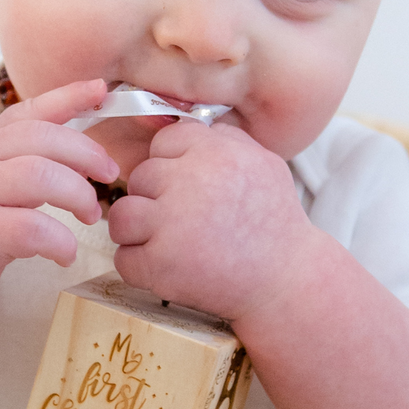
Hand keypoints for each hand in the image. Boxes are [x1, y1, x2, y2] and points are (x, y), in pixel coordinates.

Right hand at [0, 78, 119, 305]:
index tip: (102, 90)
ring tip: (90, 216)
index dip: (68, 97)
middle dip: (86, 154)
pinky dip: (59, 240)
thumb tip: (71, 147)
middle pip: (43, 139)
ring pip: (40, 176)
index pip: (28, 111)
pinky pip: (30, 228)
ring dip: (77, 194)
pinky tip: (65, 253)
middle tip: (108, 176)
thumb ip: (17, 158)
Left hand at [108, 121, 320, 319]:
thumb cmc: (276, 225)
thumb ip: (226, 139)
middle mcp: (188, 183)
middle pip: (139, 178)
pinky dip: (141, 268)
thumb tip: (193, 127)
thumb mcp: (264, 163)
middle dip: (154, 198)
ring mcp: (170, 224)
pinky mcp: (160, 264)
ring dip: (137, 232)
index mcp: (212, 153)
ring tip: (164, 243)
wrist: (287, 280)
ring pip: (122, 216)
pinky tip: (168, 268)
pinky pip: (124, 259)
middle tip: (179, 220)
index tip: (184, 186)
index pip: (163, 142)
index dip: (171, 165)